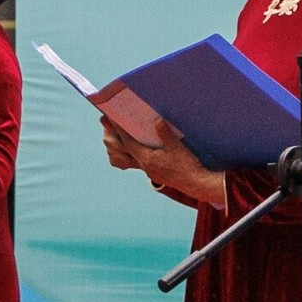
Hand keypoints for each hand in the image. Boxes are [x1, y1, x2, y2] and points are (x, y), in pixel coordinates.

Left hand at [99, 120, 226, 207]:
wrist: (196, 183)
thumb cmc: (187, 165)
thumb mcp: (177, 146)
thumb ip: (164, 132)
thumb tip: (156, 119)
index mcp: (146, 158)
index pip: (128, 142)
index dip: (119, 129)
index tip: (110, 118)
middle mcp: (145, 165)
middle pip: (125, 150)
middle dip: (115, 136)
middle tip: (105, 123)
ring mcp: (150, 170)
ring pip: (131, 156)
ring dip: (124, 144)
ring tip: (118, 134)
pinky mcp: (156, 173)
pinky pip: (140, 161)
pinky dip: (135, 152)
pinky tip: (139, 148)